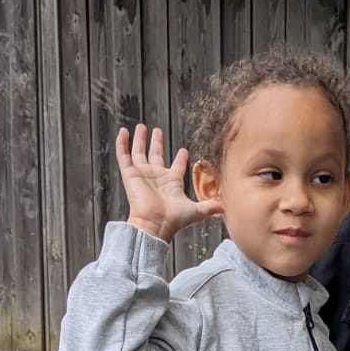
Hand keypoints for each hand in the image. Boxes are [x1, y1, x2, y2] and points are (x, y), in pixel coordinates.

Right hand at [115, 125, 223, 241]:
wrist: (155, 223)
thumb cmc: (173, 219)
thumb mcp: (197, 211)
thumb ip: (211, 206)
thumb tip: (227, 208)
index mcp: (172, 183)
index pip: (177, 167)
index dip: (180, 159)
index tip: (184, 150)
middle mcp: (157, 177)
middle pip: (156, 156)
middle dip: (157, 143)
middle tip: (157, 131)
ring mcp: (142, 175)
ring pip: (139, 153)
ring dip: (140, 140)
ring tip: (141, 126)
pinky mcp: (130, 174)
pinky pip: (124, 156)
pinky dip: (122, 144)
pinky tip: (123, 132)